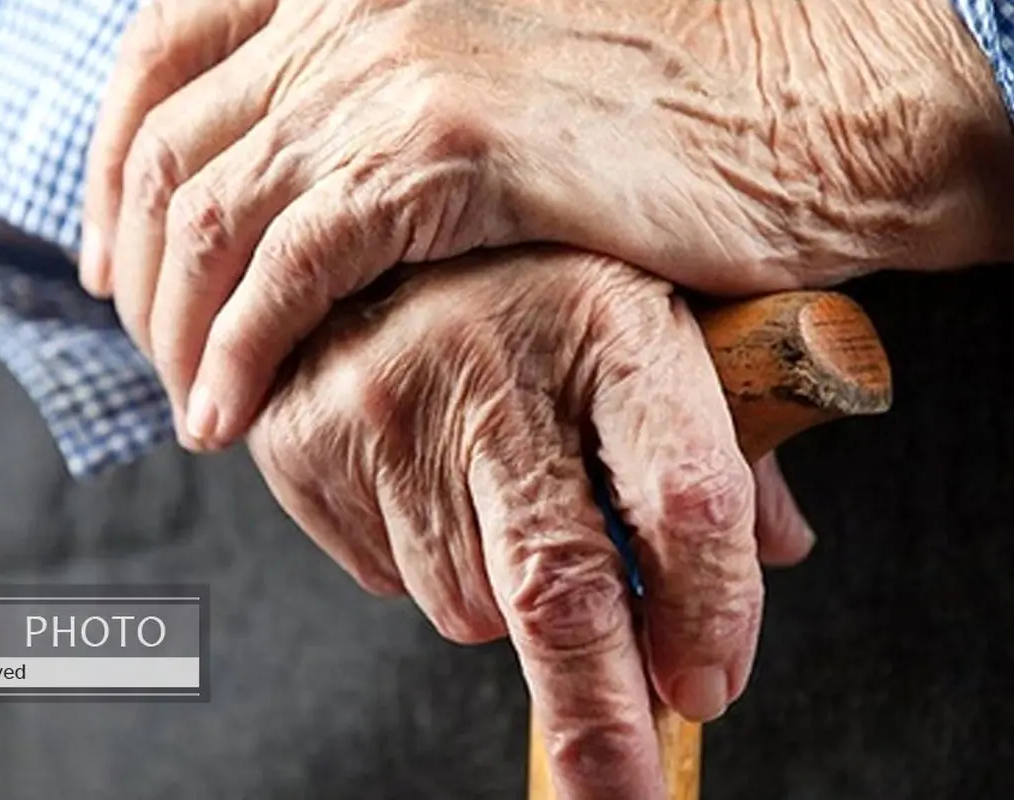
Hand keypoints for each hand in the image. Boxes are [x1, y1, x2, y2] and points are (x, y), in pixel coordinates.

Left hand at [80, 0, 1012, 450]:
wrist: (802, 101)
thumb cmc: (656, 103)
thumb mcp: (484, 77)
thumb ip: (373, 107)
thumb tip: (288, 186)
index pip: (166, 53)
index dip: (113, 165)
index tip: (113, 259)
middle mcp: (357, 3)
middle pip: (175, 145)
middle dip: (141, 268)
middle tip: (153, 357)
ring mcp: (399, 70)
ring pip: (217, 213)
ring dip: (182, 327)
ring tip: (194, 409)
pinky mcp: (453, 151)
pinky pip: (295, 266)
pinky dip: (243, 348)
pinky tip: (233, 413)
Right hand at [247, 245, 811, 799]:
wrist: (363, 212)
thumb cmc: (536, 271)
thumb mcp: (651, 314)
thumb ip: (722, 429)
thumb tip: (777, 551)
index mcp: (607, 316)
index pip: (684, 494)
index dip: (709, 612)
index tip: (708, 685)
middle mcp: (490, 354)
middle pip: (559, 587)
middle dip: (599, 718)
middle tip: (626, 789)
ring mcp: (384, 401)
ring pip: (467, 601)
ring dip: (505, 594)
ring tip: (502, 496)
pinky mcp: (305, 441)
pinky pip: (389, 577)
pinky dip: (427, 561)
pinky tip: (431, 477)